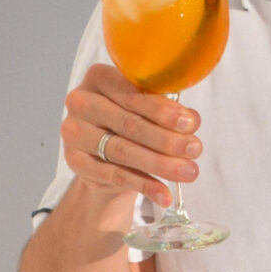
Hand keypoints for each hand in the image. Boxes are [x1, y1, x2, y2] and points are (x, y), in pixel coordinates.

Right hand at [60, 64, 199, 208]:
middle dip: (167, 139)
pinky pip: (115, 176)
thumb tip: (191, 120)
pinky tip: (165, 194)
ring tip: (189, 172)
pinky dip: (145, 186)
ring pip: (123, 151)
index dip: (163, 110)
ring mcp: (75, 134)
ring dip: (161, 164)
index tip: (190, 124)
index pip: (132, 94)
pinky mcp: (76, 162)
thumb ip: (169, 109)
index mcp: (99, 77)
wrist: (103, 153)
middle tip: (195, 149)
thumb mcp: (149, 107)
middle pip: (129, 124)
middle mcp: (81, 102)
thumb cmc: (131, 119)